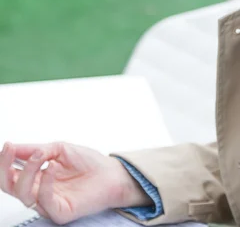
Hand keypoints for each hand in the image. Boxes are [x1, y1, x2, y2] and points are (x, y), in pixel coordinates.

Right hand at [0, 141, 149, 224]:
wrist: (111, 174)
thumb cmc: (88, 162)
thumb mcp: (60, 149)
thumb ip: (38, 149)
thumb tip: (14, 147)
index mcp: (36, 176)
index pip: (12, 173)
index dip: (5, 161)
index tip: (8, 145)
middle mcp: (38, 190)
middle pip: (10, 186)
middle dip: (5, 168)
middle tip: (9, 150)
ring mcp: (47, 203)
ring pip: (23, 193)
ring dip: (27, 170)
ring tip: (39, 155)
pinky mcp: (59, 212)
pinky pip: (44, 200)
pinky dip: (45, 181)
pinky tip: (52, 165)